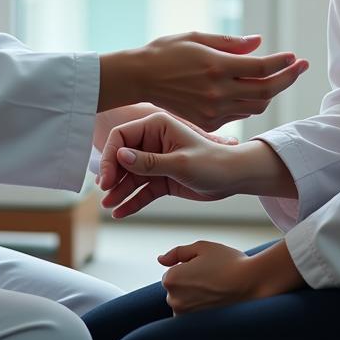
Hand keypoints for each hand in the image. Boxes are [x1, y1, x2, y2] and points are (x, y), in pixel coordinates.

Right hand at [98, 112, 278, 217]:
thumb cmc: (212, 163)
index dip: (109, 157)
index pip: (122, 137)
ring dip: (119, 191)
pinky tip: (121, 213)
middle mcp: (152, 141)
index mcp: (156, 126)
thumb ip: (149, 162)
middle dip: (112, 176)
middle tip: (106, 195)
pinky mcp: (161, 178)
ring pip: (130, 176)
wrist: (234, 178)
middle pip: (122, 158)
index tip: (106, 179)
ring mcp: (156, 161)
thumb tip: (120, 156)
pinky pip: (142, 190)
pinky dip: (131, 201)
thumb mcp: (179, 163)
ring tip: (109, 207)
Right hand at [99, 31, 307, 130]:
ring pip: (256, 105)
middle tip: (301, 67)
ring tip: (278, 78)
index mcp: (216, 67)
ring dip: (271, 92)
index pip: (261, 68)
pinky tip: (252, 90)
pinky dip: (251, 102)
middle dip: (288, 78)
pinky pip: (240, 114)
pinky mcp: (208, 122)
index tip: (294, 56)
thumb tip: (258, 43)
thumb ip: (230, 43)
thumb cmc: (165, 51)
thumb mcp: (196, 37)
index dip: (281, 63)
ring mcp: (213, 110)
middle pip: (266, 90)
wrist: (139, 78)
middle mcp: (218, 91)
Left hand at [159, 241, 262, 313]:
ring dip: (195, 297)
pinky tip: (216, 301)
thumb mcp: (201, 247)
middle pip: (177, 290)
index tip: (205, 267)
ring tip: (216, 290)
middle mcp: (174, 301)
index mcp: (171, 280)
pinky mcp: (199, 327)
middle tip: (212, 278)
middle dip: (189, 283)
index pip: (172, 272)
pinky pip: (193, 316)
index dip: (189, 267)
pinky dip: (202, 309)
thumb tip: (161, 259)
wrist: (252, 284)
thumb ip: (177, 252)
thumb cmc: (227, 262)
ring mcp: (186, 317)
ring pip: (185, 303)